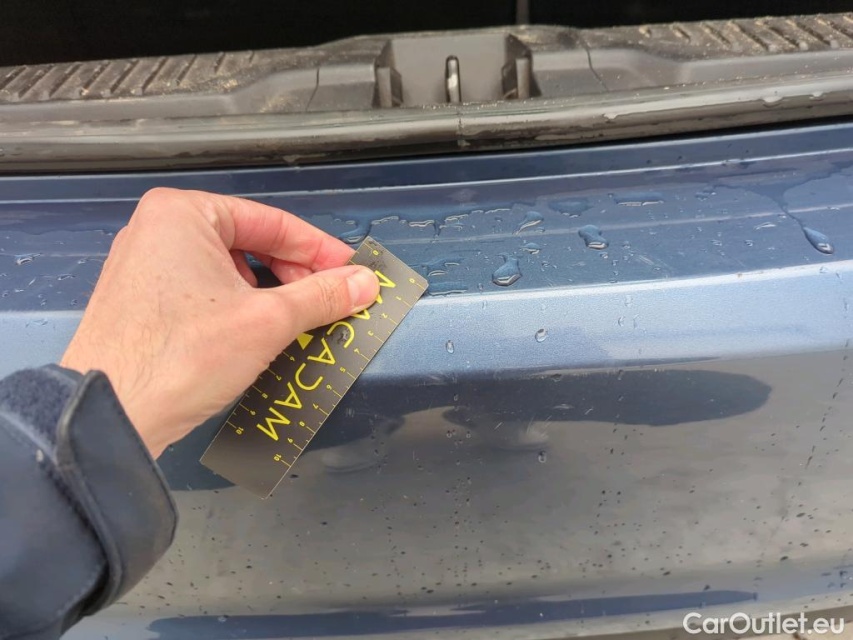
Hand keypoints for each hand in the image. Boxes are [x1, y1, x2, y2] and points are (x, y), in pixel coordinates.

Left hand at [60, 188, 378, 457]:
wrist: (111, 415)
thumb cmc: (179, 356)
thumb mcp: (268, 321)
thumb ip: (323, 296)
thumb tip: (363, 284)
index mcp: (182, 214)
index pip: (272, 222)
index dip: (320, 250)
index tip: (351, 273)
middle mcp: (157, 231)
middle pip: (250, 244)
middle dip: (295, 277)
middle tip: (330, 303)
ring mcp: (145, 268)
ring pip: (229, 272)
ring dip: (270, 296)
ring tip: (299, 324)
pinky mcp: (142, 304)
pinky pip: (205, 293)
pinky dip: (239, 309)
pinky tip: (261, 336)